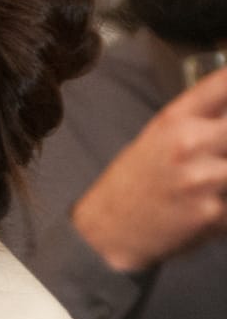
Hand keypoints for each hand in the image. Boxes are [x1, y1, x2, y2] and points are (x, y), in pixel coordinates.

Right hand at [71, 67, 226, 273]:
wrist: (104, 235)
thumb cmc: (131, 185)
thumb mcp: (156, 138)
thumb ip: (200, 119)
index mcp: (175, 120)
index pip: (224, 84)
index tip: (224, 112)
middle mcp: (190, 143)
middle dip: (225, 147)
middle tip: (213, 160)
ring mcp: (203, 178)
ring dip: (225, 182)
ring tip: (206, 189)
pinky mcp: (211, 212)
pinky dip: (221, 212)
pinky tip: (199, 213)